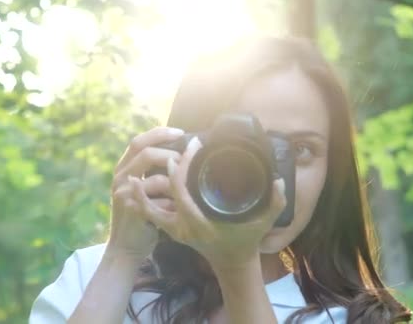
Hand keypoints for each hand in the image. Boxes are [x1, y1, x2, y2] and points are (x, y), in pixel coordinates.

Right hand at [107, 127, 183, 260]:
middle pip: (145, 152)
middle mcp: (120, 177)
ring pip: (156, 177)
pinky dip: (172, 202)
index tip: (181, 132)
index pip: (139, 141)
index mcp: (123, 168)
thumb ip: (152, 170)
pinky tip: (178, 206)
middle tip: (187, 160)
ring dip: (176, 182)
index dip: (159, 133)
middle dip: (170, 153)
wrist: (127, 246)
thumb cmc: (141, 216)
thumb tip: (179, 152)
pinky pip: (159, 202)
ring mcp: (124, 193)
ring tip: (186, 187)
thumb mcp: (143, 188)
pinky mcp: (132, 210)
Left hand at [129, 136, 286, 268]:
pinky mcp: (172, 231)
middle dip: (169, 169)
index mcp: (201, 223)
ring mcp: (176, 231)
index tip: (188, 148)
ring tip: (134, 173)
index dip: (182, 168)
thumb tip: (278, 180)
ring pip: (150, 211)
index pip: (183, 192)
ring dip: (142, 193)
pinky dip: (142, 204)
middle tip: (175, 149)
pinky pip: (152, 217)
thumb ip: (274, 203)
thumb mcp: (263, 223)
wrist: (232, 264)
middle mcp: (185, 227)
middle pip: (168, 193)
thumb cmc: (246, 242)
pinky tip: (136, 189)